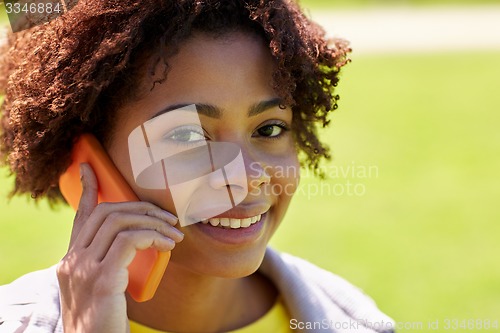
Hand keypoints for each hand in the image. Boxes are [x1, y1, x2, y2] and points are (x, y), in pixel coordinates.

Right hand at [57, 163, 182, 332]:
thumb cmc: (105, 323)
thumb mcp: (103, 289)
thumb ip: (110, 265)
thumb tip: (137, 245)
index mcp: (71, 261)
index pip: (79, 217)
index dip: (85, 189)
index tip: (89, 167)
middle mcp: (72, 261)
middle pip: (105, 213)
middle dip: (141, 208)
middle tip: (169, 218)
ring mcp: (82, 269)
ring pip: (119, 222)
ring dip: (154, 222)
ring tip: (176, 234)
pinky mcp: (100, 280)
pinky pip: (129, 241)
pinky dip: (153, 237)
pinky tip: (169, 246)